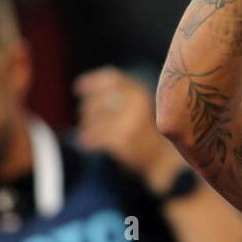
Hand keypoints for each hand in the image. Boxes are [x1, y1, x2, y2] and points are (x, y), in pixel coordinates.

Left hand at [75, 67, 184, 192]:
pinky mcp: (121, 139)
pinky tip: (88, 145)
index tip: (78, 89)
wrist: (163, 162)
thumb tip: (81, 88)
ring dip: (86, 129)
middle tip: (88, 122)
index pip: (112, 79)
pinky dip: (86, 142)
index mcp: (141, 94)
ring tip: (91, 136)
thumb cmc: (147, 134)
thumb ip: (119, 96)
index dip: (92, 82)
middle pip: (95, 101)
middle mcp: (136, 104)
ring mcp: (128, 122)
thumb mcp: (140, 108)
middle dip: (87, 113)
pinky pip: (93, 137)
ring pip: (91, 120)